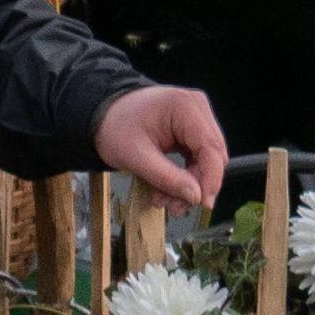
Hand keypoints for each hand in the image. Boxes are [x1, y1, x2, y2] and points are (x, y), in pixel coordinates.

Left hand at [94, 85, 227, 211]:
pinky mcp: (191, 127)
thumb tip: (195, 197)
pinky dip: (185, 175)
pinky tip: (167, 190)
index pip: (211, 148)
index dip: (211, 179)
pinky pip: (197, 156)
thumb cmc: (114, 128)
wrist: (102, 115)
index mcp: (185, 107)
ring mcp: (196, 116)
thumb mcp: (135, 157)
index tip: (203, 204)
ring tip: (165, 201)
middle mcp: (197, 107)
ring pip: (206, 159)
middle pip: (212, 154)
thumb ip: (167, 177)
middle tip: (175, 208)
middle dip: (196, 185)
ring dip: (189, 184)